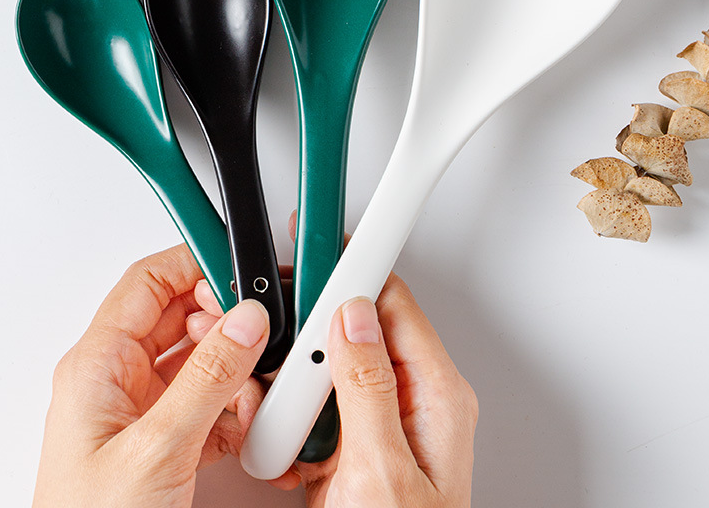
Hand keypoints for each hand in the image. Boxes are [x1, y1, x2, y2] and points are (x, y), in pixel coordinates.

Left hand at [32, 244, 298, 507]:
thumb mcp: (157, 448)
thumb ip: (208, 378)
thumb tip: (245, 322)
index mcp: (99, 365)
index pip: (148, 284)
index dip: (193, 264)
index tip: (239, 266)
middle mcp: (118, 379)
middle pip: (180, 317)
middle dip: (225, 320)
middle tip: (260, 327)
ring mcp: (142, 409)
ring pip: (199, 357)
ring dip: (235, 366)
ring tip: (257, 381)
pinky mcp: (164, 437)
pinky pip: (207, 398)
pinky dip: (234, 404)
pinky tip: (246, 419)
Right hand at [193, 215, 478, 506]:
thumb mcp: (384, 473)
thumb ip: (368, 389)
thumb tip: (352, 318)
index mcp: (435, 395)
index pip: (392, 301)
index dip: (355, 263)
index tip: (320, 236)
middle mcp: (410, 400)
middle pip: (354, 327)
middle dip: (309, 326)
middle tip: (276, 320)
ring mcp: (376, 424)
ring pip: (326, 367)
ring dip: (291, 375)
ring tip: (273, 397)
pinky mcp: (349, 447)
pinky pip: (313, 407)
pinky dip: (287, 412)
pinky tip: (276, 431)